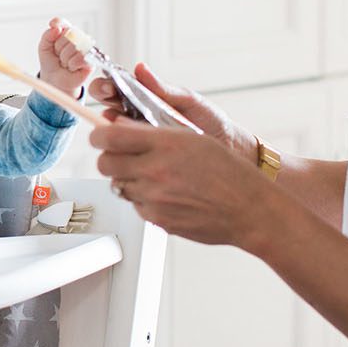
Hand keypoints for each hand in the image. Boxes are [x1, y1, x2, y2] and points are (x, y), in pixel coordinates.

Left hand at [37, 18, 93, 95]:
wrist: (55, 79)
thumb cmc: (51, 63)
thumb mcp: (44, 48)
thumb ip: (47, 35)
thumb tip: (56, 27)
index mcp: (67, 32)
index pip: (63, 23)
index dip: (57, 24)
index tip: (52, 26)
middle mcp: (78, 37)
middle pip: (68, 33)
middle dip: (58, 47)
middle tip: (58, 56)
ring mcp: (85, 48)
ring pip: (74, 46)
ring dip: (64, 58)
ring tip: (64, 62)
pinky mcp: (91, 60)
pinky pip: (80, 57)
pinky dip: (72, 64)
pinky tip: (71, 67)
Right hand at [88, 62, 256, 163]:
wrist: (228, 149)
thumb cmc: (210, 122)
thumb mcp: (188, 102)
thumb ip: (163, 89)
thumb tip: (140, 69)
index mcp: (144, 100)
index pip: (116, 89)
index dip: (107, 86)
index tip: (108, 86)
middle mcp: (137, 119)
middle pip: (107, 109)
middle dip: (103, 102)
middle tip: (109, 101)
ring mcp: (139, 141)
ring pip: (112, 135)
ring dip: (110, 129)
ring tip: (119, 125)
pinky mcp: (144, 160)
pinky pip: (125, 157)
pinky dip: (122, 152)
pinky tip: (129, 148)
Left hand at [91, 115, 272, 246]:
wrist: (248, 209)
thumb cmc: (228, 171)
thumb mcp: (193, 137)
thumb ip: (152, 132)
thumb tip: (119, 126)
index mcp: (165, 144)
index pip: (109, 137)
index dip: (99, 135)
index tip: (100, 135)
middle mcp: (155, 171)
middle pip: (104, 163)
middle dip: (110, 158)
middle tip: (123, 156)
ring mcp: (154, 198)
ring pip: (118, 185)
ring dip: (128, 179)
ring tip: (153, 176)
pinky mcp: (157, 219)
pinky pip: (135, 205)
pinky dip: (143, 199)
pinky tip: (166, 195)